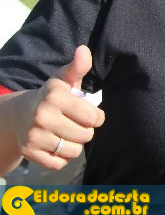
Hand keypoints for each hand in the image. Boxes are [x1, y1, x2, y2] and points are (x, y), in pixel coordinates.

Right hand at [13, 46, 104, 170]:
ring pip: (74, 151)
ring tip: (66, 133)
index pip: (94, 117)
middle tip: (75, 123)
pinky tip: (55, 144)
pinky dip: (61, 158)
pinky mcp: (29, 153)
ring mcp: (34, 136)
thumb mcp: (64, 79)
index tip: (89, 113)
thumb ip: (78, 67)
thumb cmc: (51, 96)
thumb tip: (84, 50)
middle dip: (85, 131)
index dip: (97, 117)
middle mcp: (42, 116)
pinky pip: (59, 164)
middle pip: (86, 136)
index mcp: (55, 97)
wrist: (18, 115)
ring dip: (74, 145)